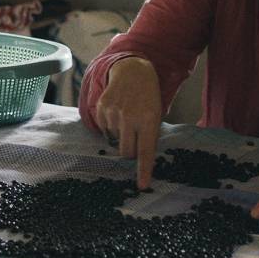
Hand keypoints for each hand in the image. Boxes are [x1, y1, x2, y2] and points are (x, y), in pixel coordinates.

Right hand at [94, 57, 163, 188]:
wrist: (133, 71)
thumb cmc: (148, 97)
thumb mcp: (155, 114)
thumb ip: (149, 134)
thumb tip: (139, 158)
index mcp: (149, 120)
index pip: (146, 151)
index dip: (144, 170)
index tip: (142, 186)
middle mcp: (131, 117)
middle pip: (126, 152)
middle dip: (130, 151)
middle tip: (134, 138)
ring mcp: (114, 112)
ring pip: (115, 141)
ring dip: (120, 136)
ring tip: (126, 119)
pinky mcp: (102, 108)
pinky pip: (104, 130)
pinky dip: (110, 127)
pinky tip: (117, 113)